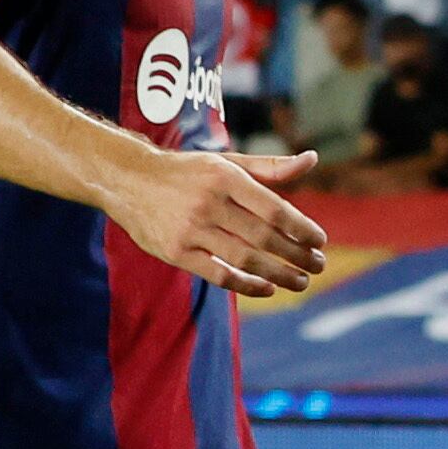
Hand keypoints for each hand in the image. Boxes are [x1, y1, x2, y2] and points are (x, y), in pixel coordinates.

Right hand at [111, 146, 327, 296]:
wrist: (127, 179)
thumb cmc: (188, 172)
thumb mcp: (227, 162)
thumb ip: (270, 166)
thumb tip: (312, 159)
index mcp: (225, 178)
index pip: (274, 209)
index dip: (302, 229)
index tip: (320, 241)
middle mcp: (208, 203)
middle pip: (264, 237)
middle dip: (298, 255)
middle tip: (319, 265)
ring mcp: (190, 229)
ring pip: (245, 259)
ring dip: (280, 274)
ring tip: (302, 281)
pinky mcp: (174, 252)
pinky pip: (218, 275)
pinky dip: (247, 285)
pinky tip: (268, 288)